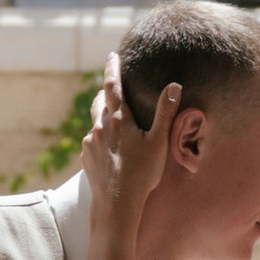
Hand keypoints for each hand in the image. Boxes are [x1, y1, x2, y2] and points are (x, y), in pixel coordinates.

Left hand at [82, 60, 179, 226]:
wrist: (117, 204)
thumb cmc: (142, 173)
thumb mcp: (158, 141)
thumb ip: (165, 112)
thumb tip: (173, 85)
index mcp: (118, 119)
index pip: (113, 85)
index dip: (113, 68)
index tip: (112, 55)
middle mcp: (100, 127)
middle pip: (100, 101)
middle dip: (106, 91)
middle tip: (113, 86)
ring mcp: (90, 143)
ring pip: (96, 121)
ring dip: (104, 116)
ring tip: (115, 121)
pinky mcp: (86, 158)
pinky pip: (92, 140)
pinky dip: (100, 137)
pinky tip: (110, 148)